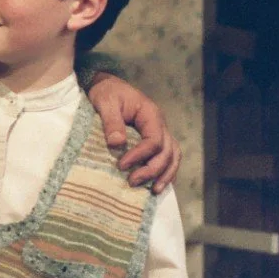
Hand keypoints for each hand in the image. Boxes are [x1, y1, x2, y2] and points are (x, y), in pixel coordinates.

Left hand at [86, 74, 180, 191]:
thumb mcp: (106, 102)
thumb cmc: (106, 92)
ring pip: (173, 156)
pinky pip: (167, 156)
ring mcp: (159, 132)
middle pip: (167, 152)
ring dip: (165, 174)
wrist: (106, 86)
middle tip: (132, 182)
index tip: (121, 165)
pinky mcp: (154, 139)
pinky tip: (157, 184)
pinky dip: (165, 171)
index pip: (154, 140)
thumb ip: (111, 121)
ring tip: (153, 191)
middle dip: (152, 170)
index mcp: (151, 115)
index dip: (140, 155)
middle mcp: (160, 125)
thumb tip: (116, 144)